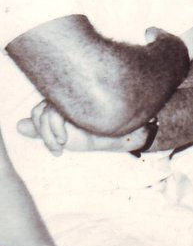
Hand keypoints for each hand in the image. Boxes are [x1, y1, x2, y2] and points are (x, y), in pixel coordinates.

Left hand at [17, 101, 142, 154]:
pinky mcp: (77, 98)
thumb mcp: (64, 137)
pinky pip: (53, 113)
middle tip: (57, 148)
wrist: (121, 135)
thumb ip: (42, 132)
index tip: (57, 149)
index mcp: (62, 104)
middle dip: (44, 134)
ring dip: (49, 134)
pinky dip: (55, 130)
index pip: (39, 111)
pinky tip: (65, 139)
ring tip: (62, 144)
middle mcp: (66, 97)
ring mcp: (72, 96)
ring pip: (44, 113)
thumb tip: (17, 125)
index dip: (42, 130)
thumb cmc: (95, 135)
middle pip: (39, 111)